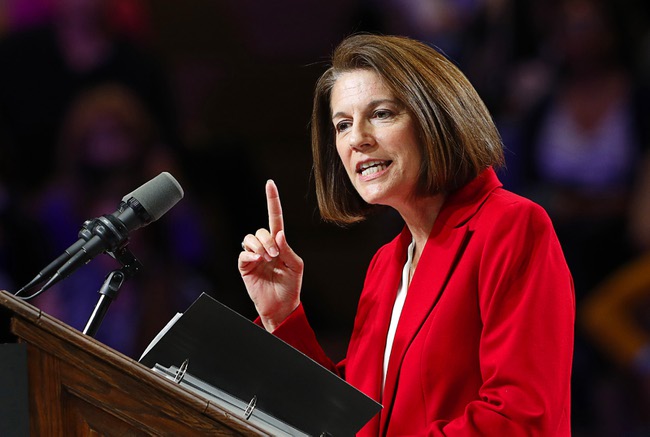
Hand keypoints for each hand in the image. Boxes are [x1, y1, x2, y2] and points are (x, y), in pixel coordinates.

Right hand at [238, 180, 302, 330]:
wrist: (281, 307)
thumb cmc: (290, 287)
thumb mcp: (296, 266)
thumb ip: (287, 249)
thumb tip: (278, 234)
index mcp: (279, 244)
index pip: (274, 218)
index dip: (272, 201)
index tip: (270, 184)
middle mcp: (265, 247)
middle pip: (261, 230)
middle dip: (267, 241)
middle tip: (274, 255)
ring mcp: (254, 256)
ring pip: (250, 238)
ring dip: (259, 247)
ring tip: (266, 259)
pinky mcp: (245, 266)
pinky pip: (243, 253)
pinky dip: (250, 255)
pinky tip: (257, 262)